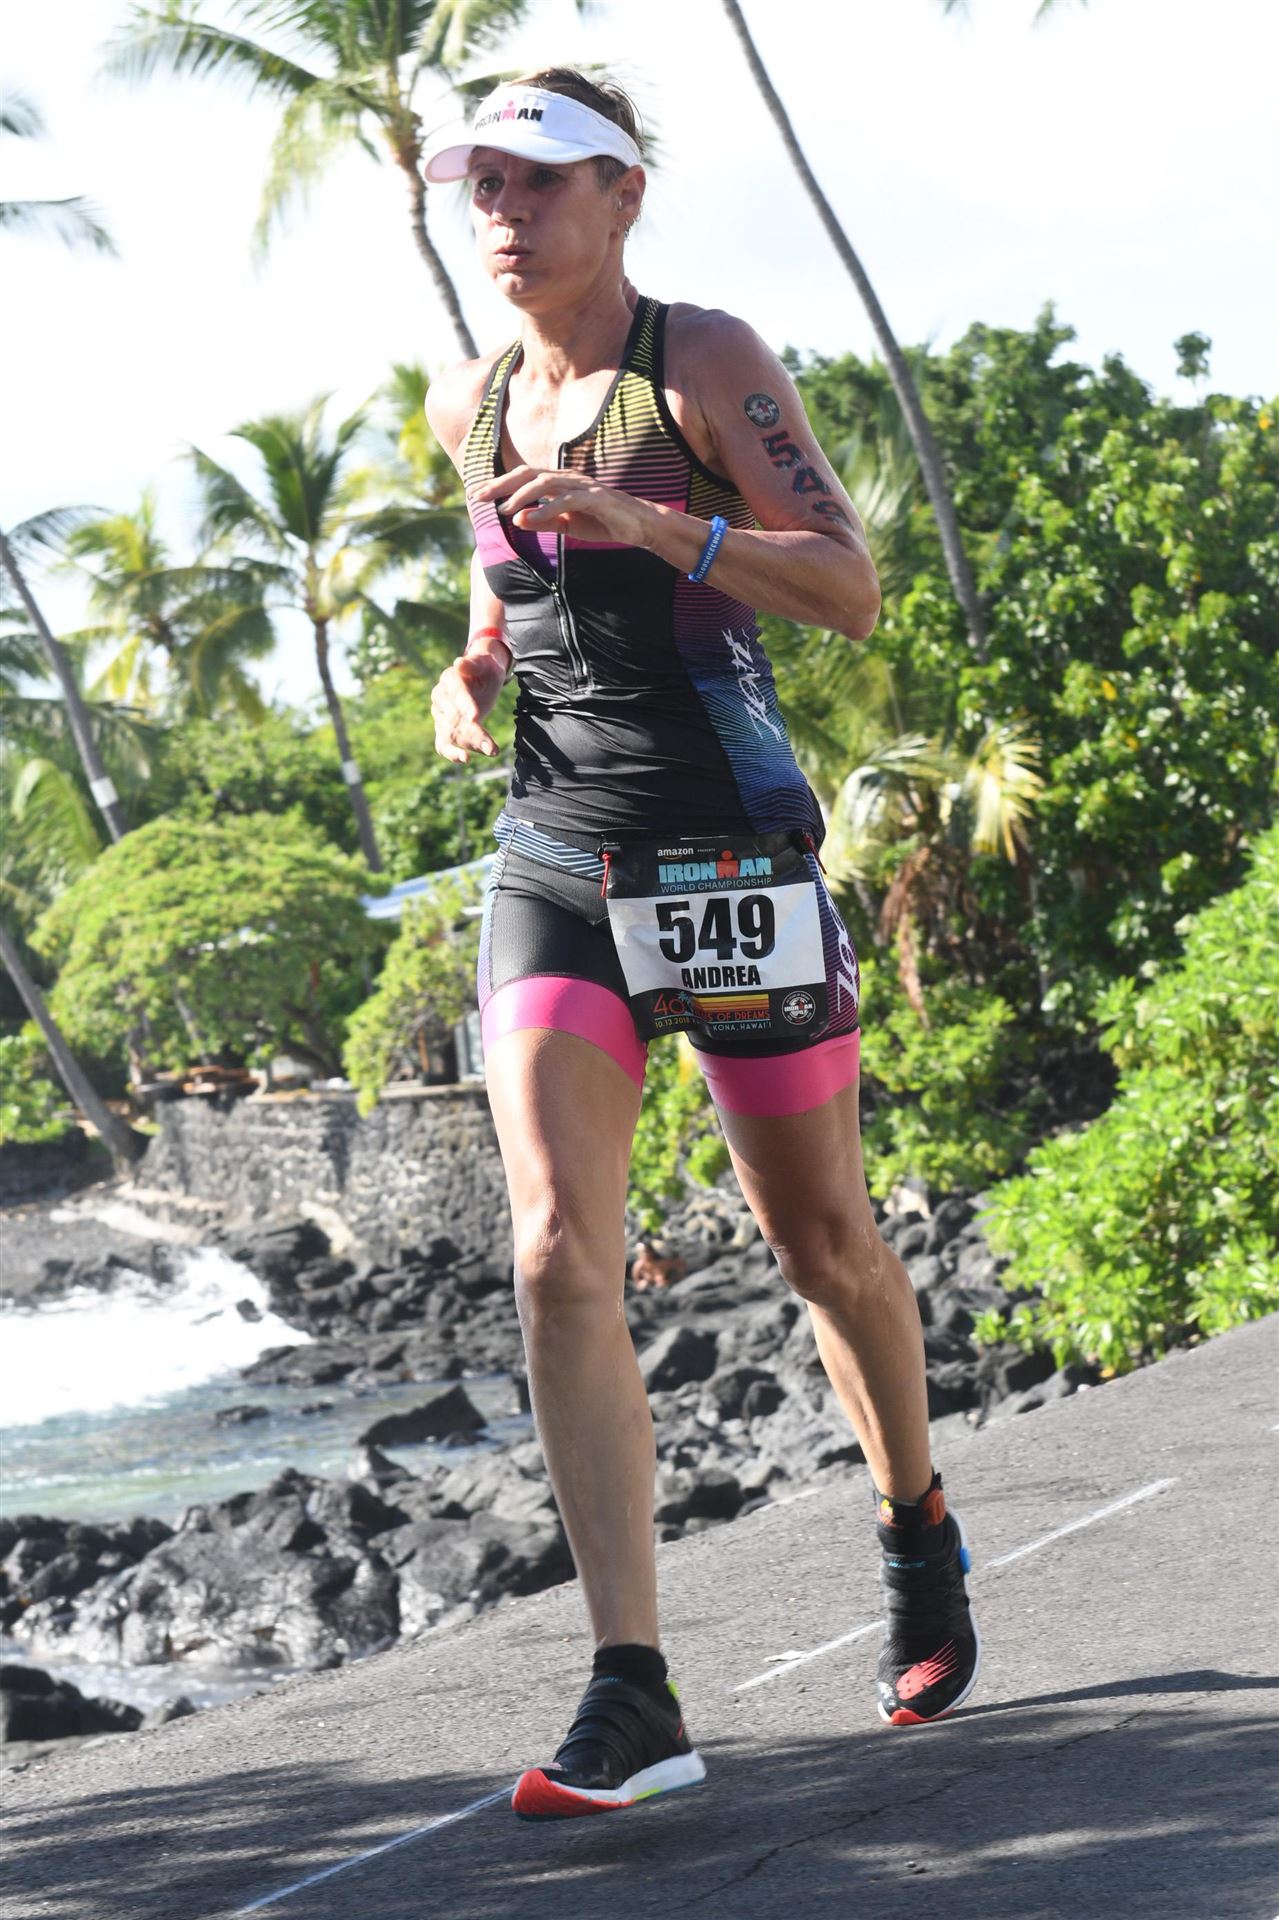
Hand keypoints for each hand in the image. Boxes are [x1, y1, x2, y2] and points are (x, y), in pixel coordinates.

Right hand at [430, 652, 505, 763]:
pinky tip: (466, 759)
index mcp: (450, 679)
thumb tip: (459, 662)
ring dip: (470, 745)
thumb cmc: (486, 670)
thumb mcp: (486, 663)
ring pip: (450, 734)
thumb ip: (474, 663)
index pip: (456, 693)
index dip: (465, 705)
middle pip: (454, 719)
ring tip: (491, 751)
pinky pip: (442, 745)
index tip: (476, 717)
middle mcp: (440, 698)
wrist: (480, 679)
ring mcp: (440, 715)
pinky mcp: (443, 729)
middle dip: (473, 733)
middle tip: (492, 747)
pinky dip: (451, 754)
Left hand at [472, 465, 657, 548]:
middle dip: (502, 484)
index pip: (524, 477)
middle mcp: (569, 478)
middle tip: (479, 497)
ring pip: (545, 483)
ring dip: (521, 496)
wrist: (640, 525)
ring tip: (503, 510)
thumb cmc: (603, 522)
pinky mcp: (596, 499)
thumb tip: (516, 520)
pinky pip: (566, 501)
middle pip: (528, 474)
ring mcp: (583, 486)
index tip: (478, 496)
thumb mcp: (568, 524)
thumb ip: (543, 521)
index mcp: (560, 481)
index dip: (500, 484)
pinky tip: (529, 520)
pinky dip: (546, 510)